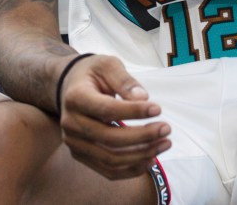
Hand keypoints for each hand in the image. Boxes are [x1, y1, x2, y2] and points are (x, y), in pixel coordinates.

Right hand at [58, 54, 171, 179]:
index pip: (107, 110)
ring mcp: (74, 143)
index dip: (134, 112)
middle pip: (110, 139)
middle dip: (143, 136)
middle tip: (166, 129)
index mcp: (76, 97)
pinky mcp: (81, 155)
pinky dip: (131, 169)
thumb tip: (143, 98)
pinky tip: (151, 158)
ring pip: (110, 159)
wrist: (69, 87)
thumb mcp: (107, 65)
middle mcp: (71, 123)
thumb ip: (125, 80)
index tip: (158, 109)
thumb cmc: (92, 73)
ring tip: (164, 143)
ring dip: (141, 155)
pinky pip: (108, 170)